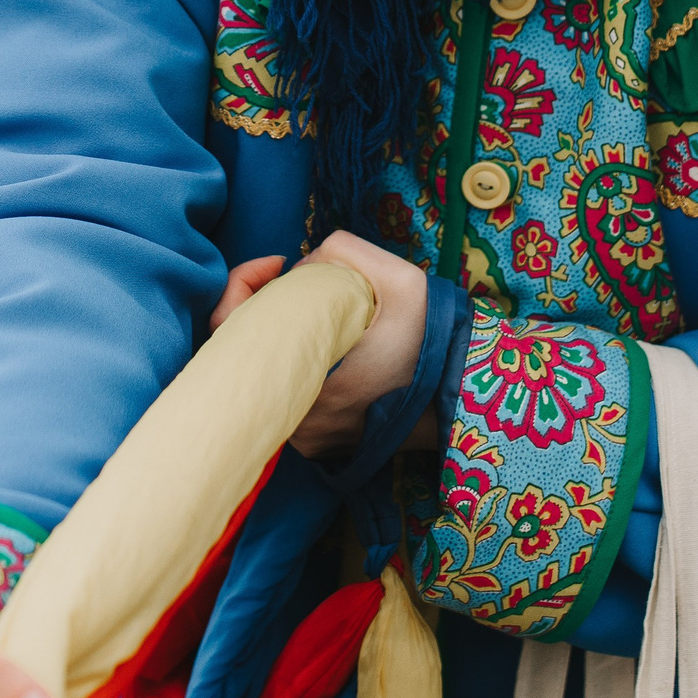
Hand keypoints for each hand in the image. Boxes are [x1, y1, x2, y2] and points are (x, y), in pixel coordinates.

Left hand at [212, 231, 428, 458]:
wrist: (467, 403)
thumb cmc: (435, 343)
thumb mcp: (400, 278)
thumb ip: (341, 251)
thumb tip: (301, 264)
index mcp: (305, 378)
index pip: (230, 325)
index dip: (242, 282)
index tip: (277, 263)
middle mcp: (294, 419)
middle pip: (245, 352)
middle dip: (265, 308)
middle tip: (295, 283)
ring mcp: (303, 439)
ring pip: (267, 376)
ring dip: (283, 339)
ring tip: (314, 311)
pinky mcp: (316, 446)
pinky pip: (288, 398)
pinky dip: (297, 367)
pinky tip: (324, 343)